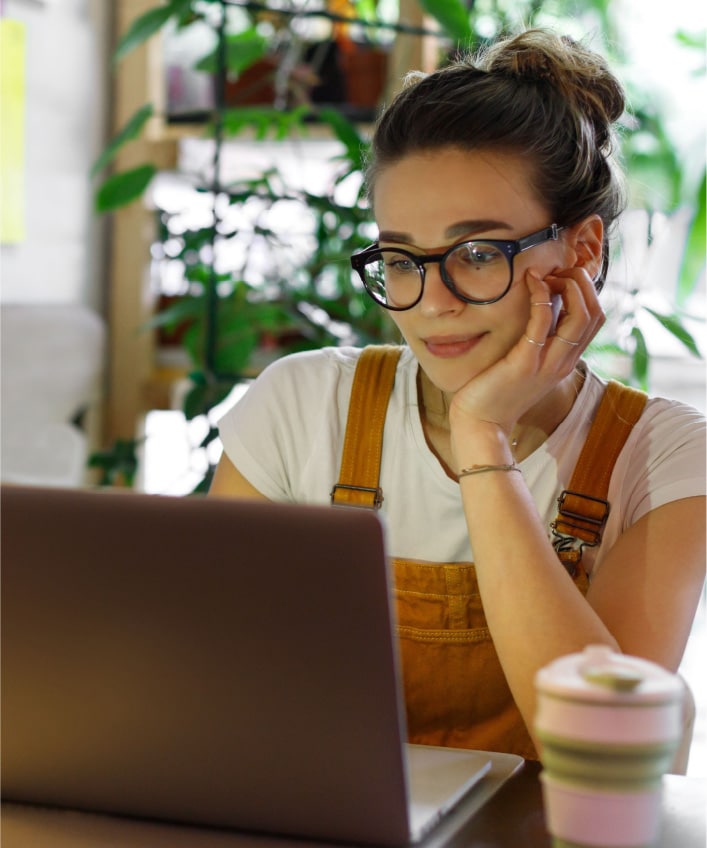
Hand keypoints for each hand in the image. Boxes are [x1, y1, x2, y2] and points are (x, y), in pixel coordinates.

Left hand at [448, 266, 604, 450]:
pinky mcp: (525, 363)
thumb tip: (541, 306)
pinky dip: (541, 296)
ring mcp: (547, 364)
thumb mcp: (526, 363)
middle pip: (595, 314)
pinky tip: (530, 281)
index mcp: (566, 361)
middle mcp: (563, 363)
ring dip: (569, 286)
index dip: (585, 291)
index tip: (560, 278)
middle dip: (582, 283)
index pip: (595, 319)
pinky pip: (543, 322)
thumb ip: (538, 341)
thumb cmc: (497, 391)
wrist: (481, 424)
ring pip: (580, 317)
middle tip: (556, 271)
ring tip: (546, 274)